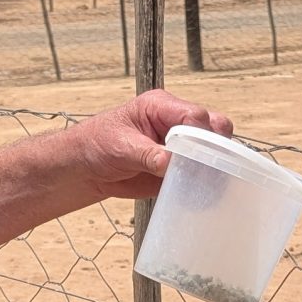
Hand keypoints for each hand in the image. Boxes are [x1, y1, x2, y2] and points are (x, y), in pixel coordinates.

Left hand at [70, 90, 232, 201]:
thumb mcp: (120, 146)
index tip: (193, 155)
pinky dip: (204, 184)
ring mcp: (180, 146)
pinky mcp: (179, 167)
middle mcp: (175, 123)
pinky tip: (198, 194)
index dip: (199, 134)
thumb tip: (169, 161)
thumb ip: (147, 154)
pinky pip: (201, 174)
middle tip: (203, 169)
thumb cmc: (97, 145)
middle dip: (214, 149)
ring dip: (212, 169)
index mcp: (161, 106)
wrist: (87, 169)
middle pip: (213, 129)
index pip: (194, 115)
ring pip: (214, 151)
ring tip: (203, 185)